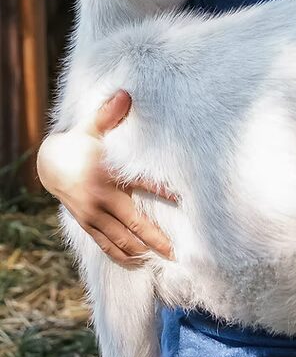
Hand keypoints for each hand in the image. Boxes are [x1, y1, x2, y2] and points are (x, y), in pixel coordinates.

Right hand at [37, 90, 175, 265]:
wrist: (50, 164)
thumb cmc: (82, 143)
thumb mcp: (93, 127)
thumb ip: (110, 114)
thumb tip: (126, 93)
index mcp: (109, 174)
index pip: (141, 183)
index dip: (163, 191)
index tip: (184, 199)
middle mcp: (103, 199)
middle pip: (135, 222)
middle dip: (156, 238)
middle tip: (177, 252)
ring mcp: (94, 215)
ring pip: (121, 239)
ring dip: (142, 251)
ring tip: (164, 260)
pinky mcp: (87, 223)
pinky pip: (106, 244)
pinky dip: (121, 255)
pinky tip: (137, 263)